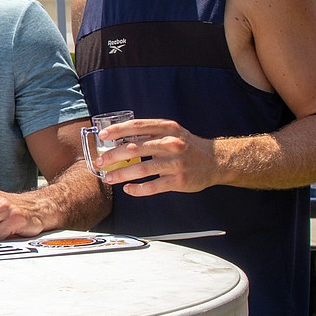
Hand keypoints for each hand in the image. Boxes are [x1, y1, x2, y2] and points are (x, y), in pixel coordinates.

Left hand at [97, 118, 217, 195]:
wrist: (216, 161)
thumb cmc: (187, 145)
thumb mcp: (172, 132)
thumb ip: (150, 133)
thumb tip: (119, 138)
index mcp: (167, 128)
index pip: (137, 126)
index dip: (117, 130)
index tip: (102, 136)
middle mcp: (171, 144)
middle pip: (134, 148)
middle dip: (113, 156)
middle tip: (100, 162)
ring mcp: (175, 163)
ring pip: (141, 169)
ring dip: (121, 174)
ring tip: (109, 178)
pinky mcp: (178, 181)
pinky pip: (152, 187)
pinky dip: (137, 189)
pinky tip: (128, 189)